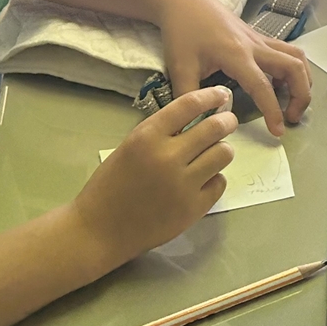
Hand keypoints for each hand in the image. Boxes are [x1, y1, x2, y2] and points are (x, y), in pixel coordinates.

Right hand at [74, 88, 237, 261]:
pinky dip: (214, 179)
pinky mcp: (194, 208)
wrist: (99, 231)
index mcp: (146, 137)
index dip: (211, 96)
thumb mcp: (129, 148)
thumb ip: (161, 134)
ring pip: (223, 154)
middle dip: (226, 121)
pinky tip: (202, 181)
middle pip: (215, 128)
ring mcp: (183, 184)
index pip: (189, 105)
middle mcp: (168, 157)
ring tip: (213, 154)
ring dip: (221, 150)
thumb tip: (197, 120)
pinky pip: (219, 183)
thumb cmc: (110, 187)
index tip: (221, 94)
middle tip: (228, 122)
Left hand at [156, 0, 311, 133]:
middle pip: (294, 67)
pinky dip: (293, 70)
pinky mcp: (260, 37)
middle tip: (292, 117)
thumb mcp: (180, 68)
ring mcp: (260, 39)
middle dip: (301, 95)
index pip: (263, 86)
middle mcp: (255, 46)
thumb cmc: (182, 33)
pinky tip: (279, 84)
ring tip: (294, 102)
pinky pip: (287, 52)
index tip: (278, 132)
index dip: (273, 111)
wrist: (185, 1)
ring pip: (297, 57)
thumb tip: (201, 124)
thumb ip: (191, 98)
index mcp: (237, 55)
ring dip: (303, 80)